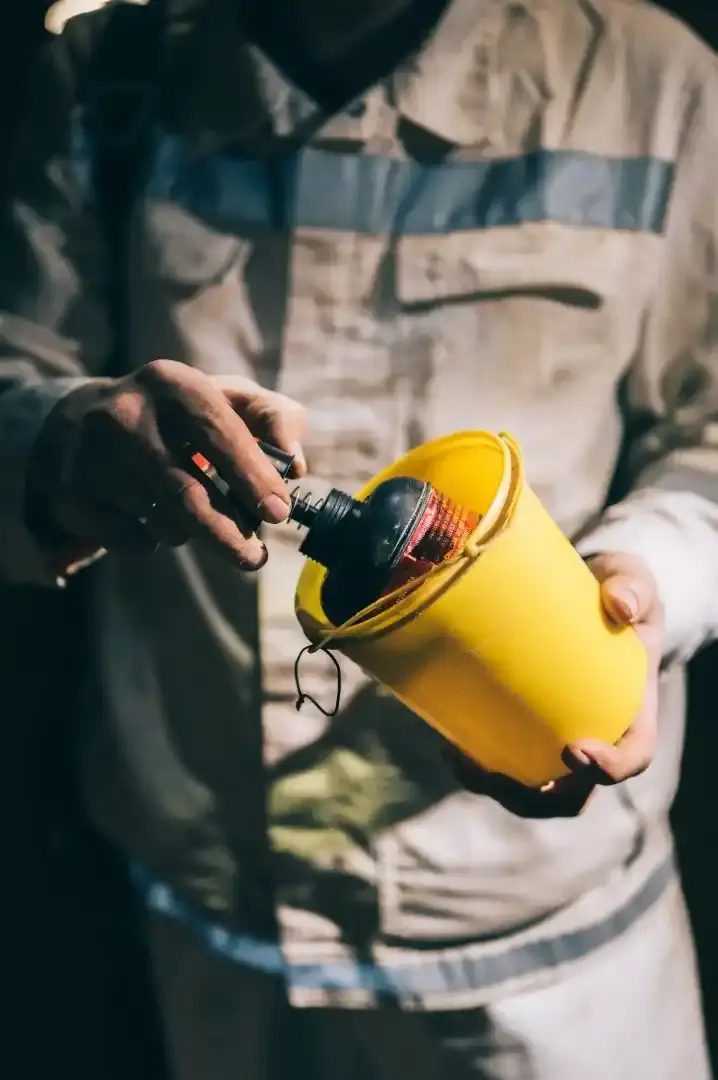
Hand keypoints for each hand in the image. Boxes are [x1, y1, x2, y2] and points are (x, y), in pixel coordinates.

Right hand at [28, 360, 306, 569]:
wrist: (85, 421)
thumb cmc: (179, 415)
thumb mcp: (227, 399)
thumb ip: (274, 419)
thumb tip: (295, 466)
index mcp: (172, 383)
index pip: (219, 434)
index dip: (253, 478)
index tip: (279, 513)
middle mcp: (125, 415)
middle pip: (186, 493)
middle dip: (229, 534)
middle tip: (255, 558)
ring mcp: (92, 456)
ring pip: (163, 522)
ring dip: (196, 536)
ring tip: (207, 526)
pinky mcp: (74, 492)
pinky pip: (133, 539)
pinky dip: (158, 541)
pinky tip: (158, 520)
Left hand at [448, 552, 663, 817]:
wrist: (580, 592)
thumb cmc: (610, 588)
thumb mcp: (628, 577)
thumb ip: (630, 584)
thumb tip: (618, 604)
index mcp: (633, 708)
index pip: (635, 754)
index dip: (610, 767)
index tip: (573, 750)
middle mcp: (599, 734)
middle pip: (578, 793)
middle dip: (540, 796)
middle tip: (499, 773)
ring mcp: (558, 738)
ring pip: (537, 790)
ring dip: (501, 791)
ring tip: (465, 764)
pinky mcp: (523, 729)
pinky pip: (505, 767)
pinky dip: (478, 771)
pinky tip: (450, 750)